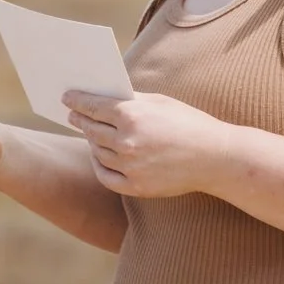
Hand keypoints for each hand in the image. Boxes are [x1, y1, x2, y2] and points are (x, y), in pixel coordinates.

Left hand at [62, 88, 234, 198]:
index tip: (66, 98)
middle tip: (72, 115)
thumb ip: (130, 99)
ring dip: (90, 141)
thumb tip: (104, 96)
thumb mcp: (160, 102)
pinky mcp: (136, 187)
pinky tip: (98, 156)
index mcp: (132, 115)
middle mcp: (127, 142)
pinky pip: (106, 176)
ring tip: (88, 133)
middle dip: (79, 120)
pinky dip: (98, 165)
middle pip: (91, 129)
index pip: (93, 106)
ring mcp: (130, 166)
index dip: (77, 101)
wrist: (216, 158)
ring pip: (97, 152)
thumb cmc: (189, 123)